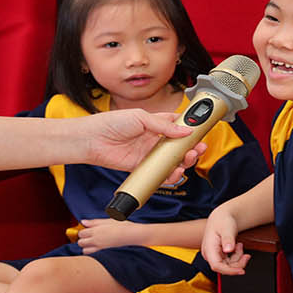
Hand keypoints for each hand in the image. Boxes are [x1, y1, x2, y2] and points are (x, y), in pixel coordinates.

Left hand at [76, 217, 142, 252]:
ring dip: (86, 247)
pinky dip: (92, 253)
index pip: (81, 233)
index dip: (83, 232)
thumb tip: (83, 222)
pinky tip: (97, 248)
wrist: (132, 235)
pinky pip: (92, 255)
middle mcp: (96, 240)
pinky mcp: (105, 253)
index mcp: (96, 230)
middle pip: (81, 242)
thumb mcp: (108, 220)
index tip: (87, 230)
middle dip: (83, 240)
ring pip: (85, 251)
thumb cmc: (123, 226)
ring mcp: (100, 248)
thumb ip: (94, 222)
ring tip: (92, 243)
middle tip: (89, 237)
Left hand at [80, 109, 201, 186]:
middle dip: (191, 149)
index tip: (201, 133)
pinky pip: (159, 174)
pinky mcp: (141, 167)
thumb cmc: (111, 123)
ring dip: (183, 162)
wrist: (92, 140)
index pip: (179, 126)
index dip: (191, 129)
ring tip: (187, 160)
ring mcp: (148, 154)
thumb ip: (163, 126)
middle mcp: (154, 139)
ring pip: (172, 161)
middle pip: (179, 146)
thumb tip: (185, 130)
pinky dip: (169, 176)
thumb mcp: (140, 117)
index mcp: (156, 123)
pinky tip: (175, 172)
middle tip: (197, 150)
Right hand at [201, 208, 245, 274]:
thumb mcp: (227, 228)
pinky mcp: (218, 256)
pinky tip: (238, 248)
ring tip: (240, 245)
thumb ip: (228, 239)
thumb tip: (228, 250)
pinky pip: (229, 262)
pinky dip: (236, 257)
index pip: (216, 265)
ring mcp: (214, 256)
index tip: (241, 271)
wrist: (221, 217)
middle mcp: (209, 254)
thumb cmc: (223, 220)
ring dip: (238, 258)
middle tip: (247, 255)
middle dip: (237, 263)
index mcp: (209, 248)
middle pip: (224, 268)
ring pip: (228, 266)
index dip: (229, 271)